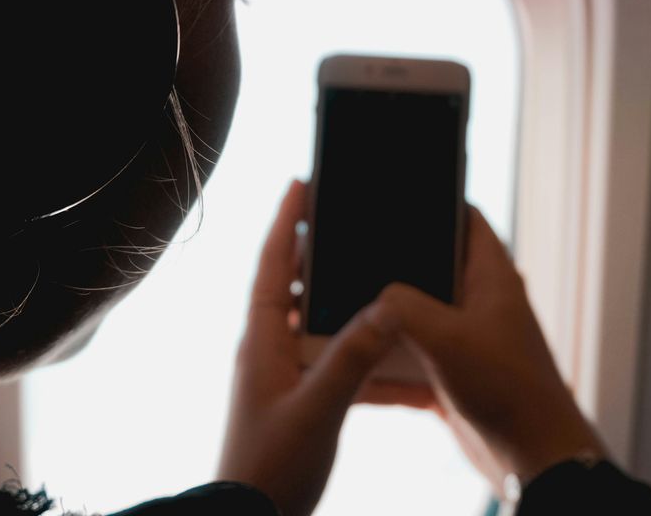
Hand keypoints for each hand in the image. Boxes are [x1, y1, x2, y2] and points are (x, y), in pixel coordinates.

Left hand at [217, 180, 400, 515]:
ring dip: (331, 294)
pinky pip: (322, 355)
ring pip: (307, 319)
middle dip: (312, 250)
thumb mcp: (318, 408)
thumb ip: (353, 357)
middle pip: (289, 283)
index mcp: (263, 340)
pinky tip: (374, 346)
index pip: (272, 265)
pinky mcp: (293, 399)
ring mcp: (278, 375)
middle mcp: (266, 349)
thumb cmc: (271, 466)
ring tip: (363, 270)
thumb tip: (388, 306)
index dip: (286, 222)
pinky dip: (347, 342)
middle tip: (340, 217)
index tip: (301, 183)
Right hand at [371, 207, 605, 487]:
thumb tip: (374, 301)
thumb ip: (402, 306)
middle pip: (429, 270)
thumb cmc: (508, 389)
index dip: (436, 202)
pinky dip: (382, 372)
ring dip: (382, 324)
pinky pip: (408, 367)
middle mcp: (480, 305)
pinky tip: (350, 375)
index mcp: (491, 278)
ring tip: (339, 314)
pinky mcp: (453, 380)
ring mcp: (466, 343)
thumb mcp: (446, 336)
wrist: (534, 458)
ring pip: (414, 321)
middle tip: (350, 257)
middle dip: (391, 267)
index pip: (466, 219)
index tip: (397, 194)